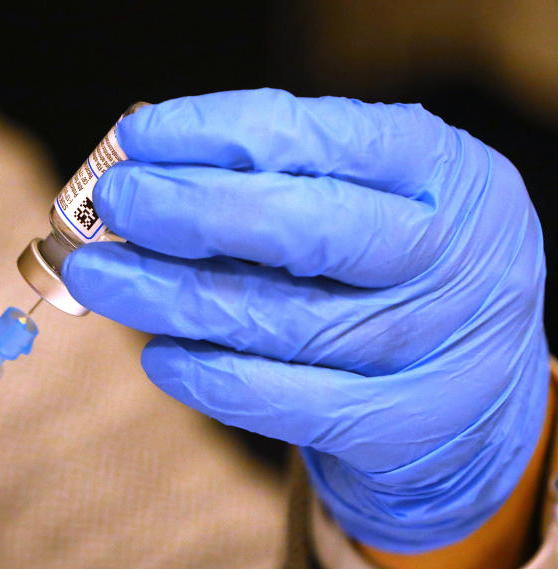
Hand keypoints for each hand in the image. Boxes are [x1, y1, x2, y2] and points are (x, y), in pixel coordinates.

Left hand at [61, 89, 549, 551]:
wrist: (480, 387)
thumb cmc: (398, 265)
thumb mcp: (376, 195)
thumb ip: (282, 178)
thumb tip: (153, 172)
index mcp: (438, 170)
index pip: (315, 137)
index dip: (214, 134)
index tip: (137, 138)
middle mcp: (441, 253)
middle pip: (301, 227)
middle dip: (188, 211)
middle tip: (113, 203)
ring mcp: (426, 345)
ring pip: (274, 318)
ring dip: (167, 296)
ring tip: (97, 274)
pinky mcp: (394, 424)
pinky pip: (282, 402)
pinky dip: (206, 376)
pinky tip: (157, 355)